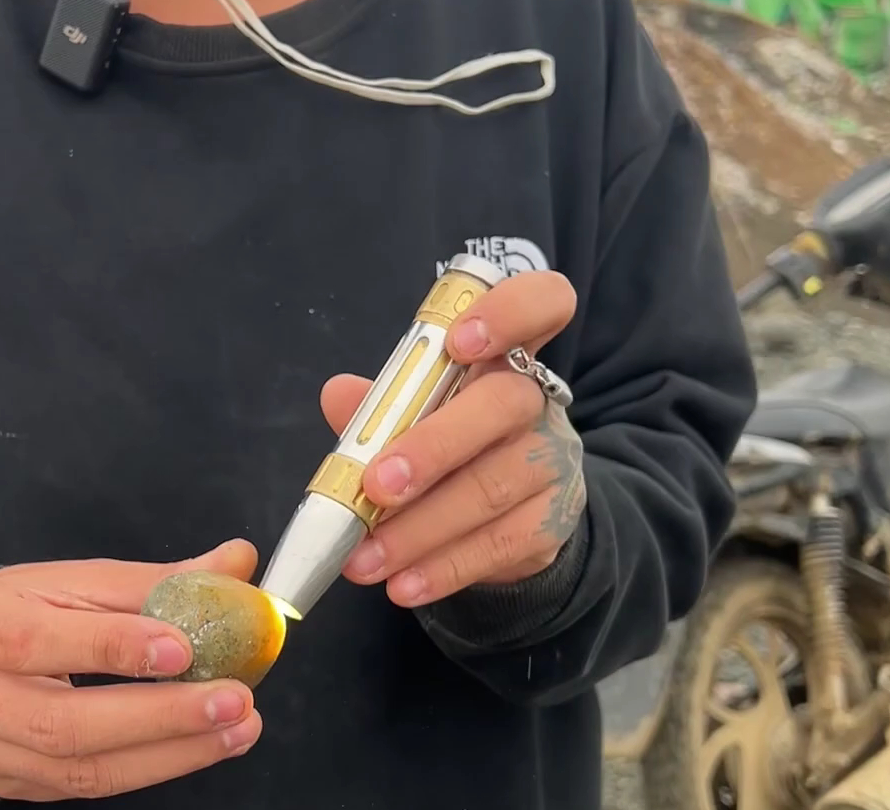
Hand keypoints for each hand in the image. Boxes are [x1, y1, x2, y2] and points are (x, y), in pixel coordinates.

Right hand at [0, 540, 263, 801]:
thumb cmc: (26, 610)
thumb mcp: (77, 580)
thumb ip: (156, 578)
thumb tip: (237, 561)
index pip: (34, 641)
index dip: (112, 647)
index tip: (184, 648)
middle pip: (61, 722)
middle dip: (159, 716)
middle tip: (234, 700)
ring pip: (79, 769)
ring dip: (172, 753)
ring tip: (238, 728)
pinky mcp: (10, 784)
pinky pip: (87, 787)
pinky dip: (154, 767)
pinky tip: (204, 746)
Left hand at [322, 270, 585, 606]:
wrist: (515, 516)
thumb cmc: (455, 447)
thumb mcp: (418, 416)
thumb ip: (382, 405)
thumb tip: (337, 394)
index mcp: (505, 356)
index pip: (542, 304)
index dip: (510, 312)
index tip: (459, 342)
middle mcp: (538, 403)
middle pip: (504, 405)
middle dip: (434, 446)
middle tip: (375, 485)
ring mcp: (553, 463)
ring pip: (493, 487)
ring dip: (420, 528)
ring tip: (363, 558)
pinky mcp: (552, 524)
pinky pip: (500, 546)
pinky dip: (444, 568)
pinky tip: (401, 586)